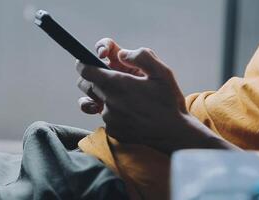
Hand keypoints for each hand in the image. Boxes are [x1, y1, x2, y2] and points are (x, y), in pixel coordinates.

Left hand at [76, 38, 236, 152]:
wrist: (174, 133)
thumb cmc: (169, 101)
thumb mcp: (162, 72)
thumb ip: (141, 56)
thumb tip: (121, 54)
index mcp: (118, 84)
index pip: (85, 70)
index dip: (84, 63)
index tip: (88, 61)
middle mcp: (109, 102)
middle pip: (86, 85)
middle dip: (93, 78)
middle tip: (111, 77)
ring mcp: (109, 119)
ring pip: (96, 102)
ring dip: (104, 96)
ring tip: (125, 96)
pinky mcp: (113, 131)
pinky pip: (105, 117)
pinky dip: (113, 112)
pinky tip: (131, 112)